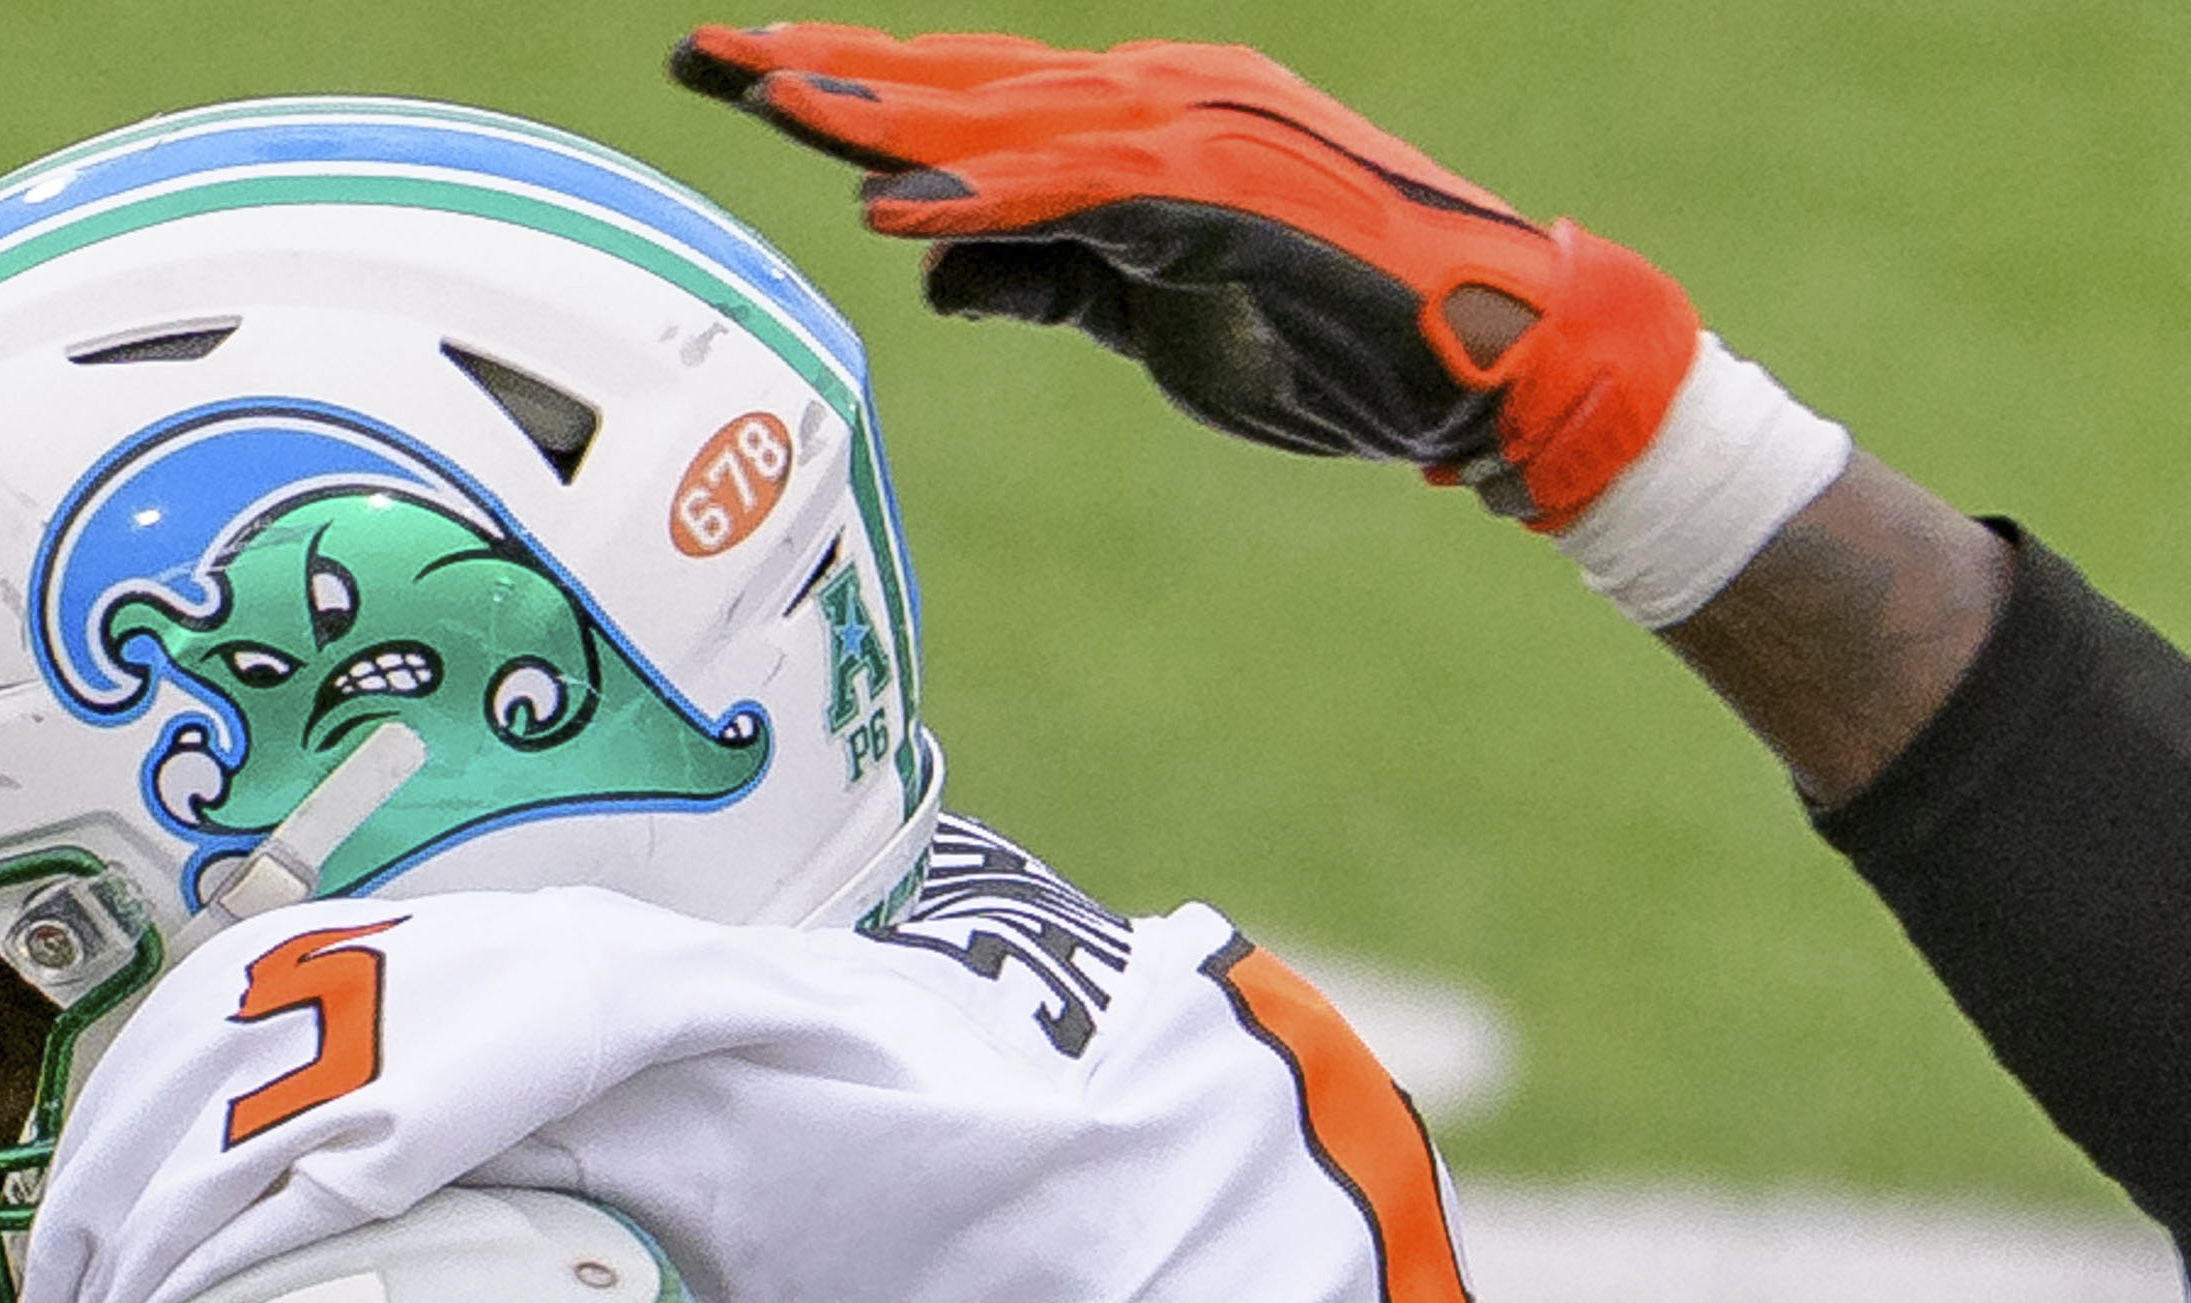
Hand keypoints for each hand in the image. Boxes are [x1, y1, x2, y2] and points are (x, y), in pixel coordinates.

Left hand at [672, 28, 1700, 526]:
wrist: (1490, 365)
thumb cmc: (1331, 338)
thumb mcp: (1144, 315)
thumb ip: (1046, 279)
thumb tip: (935, 267)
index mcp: (1137, 127)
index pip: (965, 97)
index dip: (849, 85)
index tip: (734, 72)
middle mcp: (1159, 104)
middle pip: (960, 79)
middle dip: (827, 66)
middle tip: (700, 49)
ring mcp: (1198, 139)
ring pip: (1006, 116)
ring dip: (885, 112)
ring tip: (770, 102)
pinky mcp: (1228, 200)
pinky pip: (1082, 196)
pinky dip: (985, 197)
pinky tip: (896, 209)